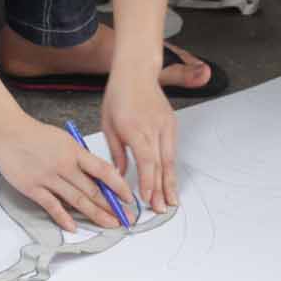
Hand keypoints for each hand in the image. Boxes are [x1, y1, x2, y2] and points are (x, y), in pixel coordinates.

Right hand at [0, 116, 130, 232]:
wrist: (7, 132)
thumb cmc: (36, 135)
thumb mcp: (64, 140)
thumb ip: (80, 157)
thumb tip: (99, 175)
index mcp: (74, 151)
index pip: (104, 170)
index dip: (119, 186)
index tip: (129, 198)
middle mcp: (64, 165)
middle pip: (93, 190)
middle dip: (112, 206)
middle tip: (126, 218)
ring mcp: (48, 178)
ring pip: (77, 200)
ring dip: (96, 214)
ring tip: (109, 224)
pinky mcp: (33, 188)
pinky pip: (52, 206)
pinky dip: (63, 218)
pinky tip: (74, 227)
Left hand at [100, 70, 177, 211]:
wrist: (136, 73)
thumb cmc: (118, 96)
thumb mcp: (109, 126)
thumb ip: (116, 153)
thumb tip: (120, 176)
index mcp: (135, 129)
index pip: (146, 161)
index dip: (148, 182)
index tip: (147, 198)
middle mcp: (153, 128)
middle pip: (161, 164)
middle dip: (161, 189)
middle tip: (161, 208)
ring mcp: (165, 126)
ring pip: (170, 159)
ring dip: (170, 182)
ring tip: (171, 201)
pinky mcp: (171, 124)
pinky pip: (172, 150)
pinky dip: (171, 167)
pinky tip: (171, 181)